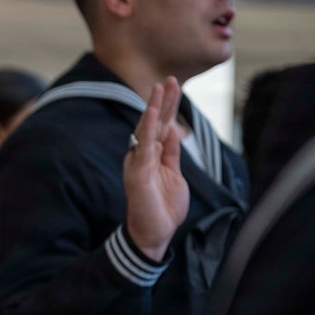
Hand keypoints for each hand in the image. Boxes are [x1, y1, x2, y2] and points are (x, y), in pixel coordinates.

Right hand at [123, 77, 189, 262]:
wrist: (153, 235)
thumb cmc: (163, 210)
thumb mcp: (174, 176)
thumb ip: (172, 154)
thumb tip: (174, 132)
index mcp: (152, 157)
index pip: (161, 127)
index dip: (168, 108)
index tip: (175, 87)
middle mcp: (143, 156)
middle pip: (154, 123)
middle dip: (163, 101)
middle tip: (170, 79)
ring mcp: (139, 163)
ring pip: (147, 129)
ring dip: (154, 107)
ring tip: (161, 87)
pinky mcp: (138, 171)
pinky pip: (144, 144)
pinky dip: (148, 127)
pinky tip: (152, 111)